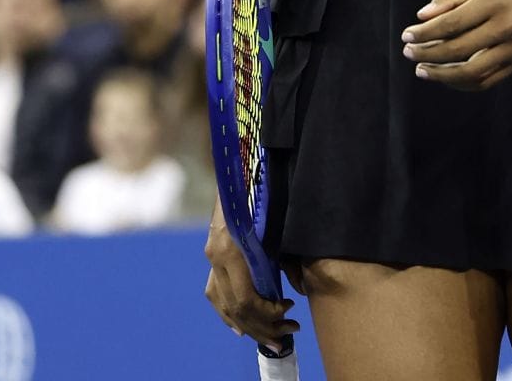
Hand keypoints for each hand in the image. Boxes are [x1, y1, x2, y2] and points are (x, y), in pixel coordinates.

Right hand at [203, 201, 298, 353]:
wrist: (238, 172)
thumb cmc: (262, 198)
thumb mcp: (278, 229)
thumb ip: (288, 262)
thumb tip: (300, 290)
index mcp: (231, 251)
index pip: (245, 300)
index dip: (268, 314)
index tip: (290, 309)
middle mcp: (216, 257)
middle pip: (236, 309)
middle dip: (262, 328)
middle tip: (287, 337)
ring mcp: (211, 257)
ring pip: (224, 306)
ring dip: (249, 327)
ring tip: (273, 338)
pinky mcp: (212, 256)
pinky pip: (216, 295)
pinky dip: (229, 315)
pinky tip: (241, 329)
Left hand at [401, 0, 511, 89]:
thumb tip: (422, 16)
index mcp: (494, 3)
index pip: (452, 24)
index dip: (425, 33)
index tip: (407, 35)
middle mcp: (506, 29)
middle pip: (459, 50)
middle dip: (428, 54)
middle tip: (409, 52)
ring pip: (473, 73)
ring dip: (443, 75)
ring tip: (422, 70)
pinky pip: (488, 81)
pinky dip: (464, 84)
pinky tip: (447, 78)